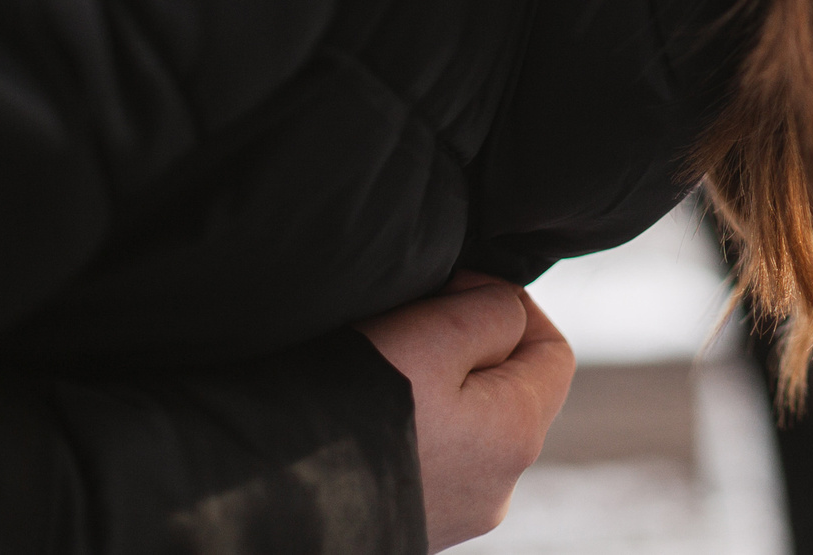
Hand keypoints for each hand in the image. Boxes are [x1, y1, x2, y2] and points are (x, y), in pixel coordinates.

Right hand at [355, 272, 574, 551]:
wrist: (258, 496)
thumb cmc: (350, 407)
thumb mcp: (434, 331)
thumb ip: (492, 311)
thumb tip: (506, 311)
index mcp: (517, 436)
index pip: (553, 352)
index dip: (511, 305)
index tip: (455, 289)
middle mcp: (496, 488)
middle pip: (508, 390)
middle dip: (469, 346)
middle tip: (409, 325)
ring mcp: (451, 515)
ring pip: (465, 425)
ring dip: (434, 388)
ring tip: (378, 371)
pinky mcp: (408, 523)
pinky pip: (427, 460)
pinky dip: (406, 429)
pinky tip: (361, 417)